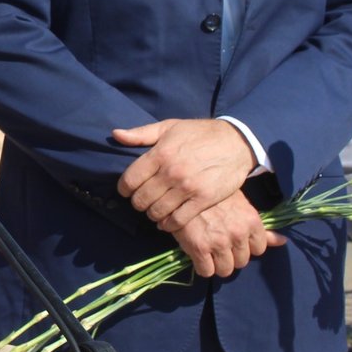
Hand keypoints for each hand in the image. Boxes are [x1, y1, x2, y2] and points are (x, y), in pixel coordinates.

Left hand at [113, 119, 257, 228]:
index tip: (127, 191)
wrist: (236, 142)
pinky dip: (168, 224)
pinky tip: (167, 220)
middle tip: (142, 201)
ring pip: (157, 211)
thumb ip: (141, 134)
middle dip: (138, 203)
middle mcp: (171, 172)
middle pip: (141, 199)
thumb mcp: (169, 127)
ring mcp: (188, 187)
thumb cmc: (199, 133)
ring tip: (154, 210)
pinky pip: (178, 220)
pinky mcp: (203, 199)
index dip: (124, 189)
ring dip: (152, 214)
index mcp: (160, 153)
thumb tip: (116, 135)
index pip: (130, 180)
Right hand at [169, 191, 284, 278]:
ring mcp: (219, 242)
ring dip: (218, 264)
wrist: (183, 187)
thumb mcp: (241, 204)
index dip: (246, 246)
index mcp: (251, 221)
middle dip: (232, 256)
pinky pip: (206, 271)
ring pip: (226, 270)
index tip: (235, 240)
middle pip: (242, 261)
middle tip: (220, 244)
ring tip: (209, 252)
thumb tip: (283, 241)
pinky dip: (202, 267)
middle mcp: (238, 234)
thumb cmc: (213, 194)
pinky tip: (197, 255)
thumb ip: (261, 227)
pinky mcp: (199, 248)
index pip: (259, 249)